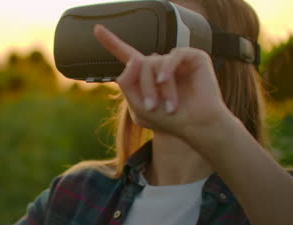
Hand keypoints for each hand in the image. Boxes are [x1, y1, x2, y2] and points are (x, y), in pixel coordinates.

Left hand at [93, 24, 233, 140]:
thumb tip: (135, 58)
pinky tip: (165, 80)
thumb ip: (128, 83)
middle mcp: (160, 64)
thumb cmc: (169, 120)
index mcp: (146, 75)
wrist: (196, 126)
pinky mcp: (193, 58)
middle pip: (138, 64)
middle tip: (151, 106)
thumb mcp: (138, 106)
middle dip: (143, 87)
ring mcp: (176, 60)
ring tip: (168, 106)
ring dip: (158, 87)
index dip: (111, 42)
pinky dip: (167, 69)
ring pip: (155, 62)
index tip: (96, 30)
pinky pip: (173, 55)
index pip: (126, 55)